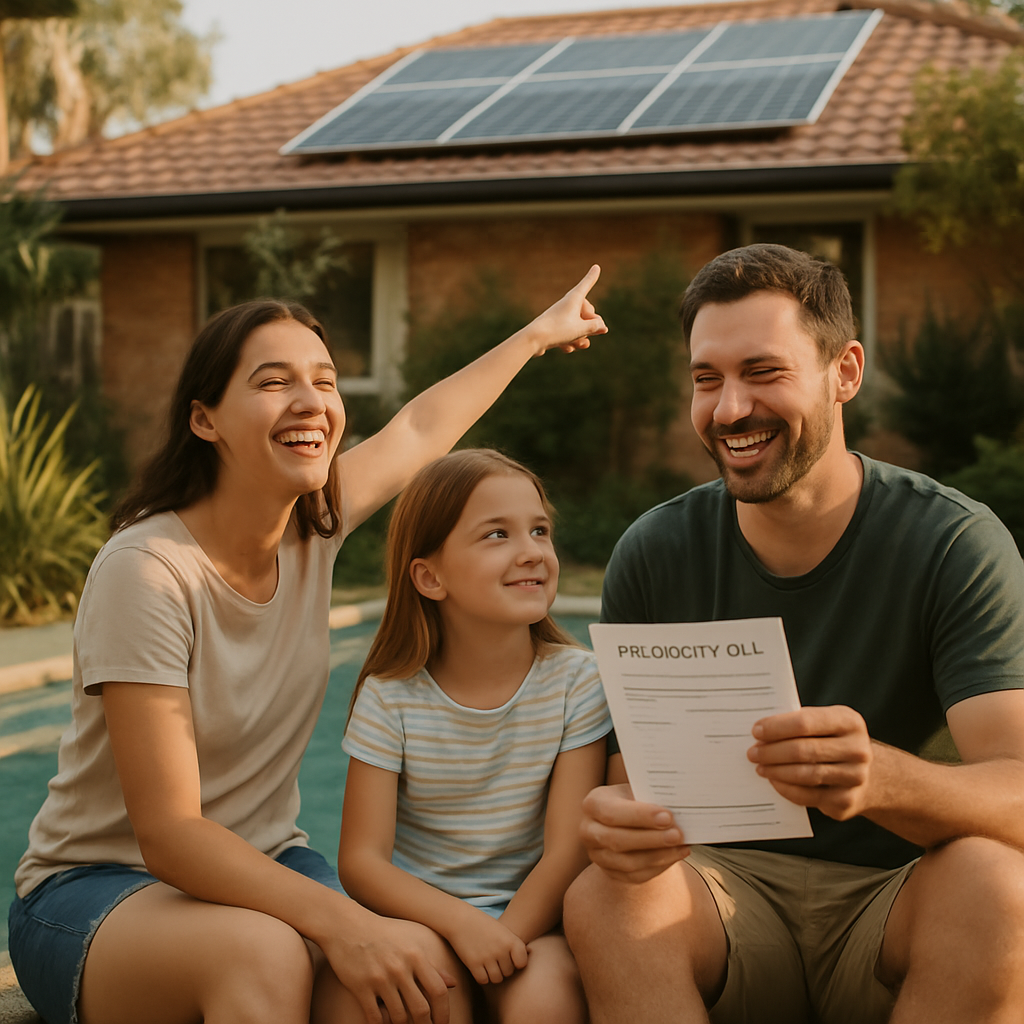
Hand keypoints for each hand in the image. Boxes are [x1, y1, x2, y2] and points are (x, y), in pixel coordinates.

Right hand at [325, 914, 454, 1023]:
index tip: (442, 1023)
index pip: (438, 991)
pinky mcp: (361, 987)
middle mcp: (400, 968)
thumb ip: (432, 963)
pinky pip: (375, 1017)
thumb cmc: (383, 932)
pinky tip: (384, 1022)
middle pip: (420, 1009)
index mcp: (416, 955)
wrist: (347, 926)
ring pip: (399, 1016)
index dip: (443, 1012)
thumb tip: (453, 983)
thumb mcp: (411, 940)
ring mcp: (380, 978)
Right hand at [446, 906, 528, 984]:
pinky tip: (479, 967)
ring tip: (488, 963)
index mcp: (511, 940)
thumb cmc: (484, 925)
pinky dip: (482, 977)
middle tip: (495, 959)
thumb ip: (514, 944)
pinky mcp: (473, 964)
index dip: (516, 963)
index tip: (510, 957)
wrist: (460, 919)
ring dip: (493, 974)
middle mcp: (501, 950)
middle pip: (508, 972)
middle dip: (503, 968)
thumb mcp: (502, 930)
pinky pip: (483, 980)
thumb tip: (529, 954)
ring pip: (497, 979)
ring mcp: (487, 958)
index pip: (522, 963)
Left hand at [522, 265, 607, 355]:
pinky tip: (565, 348)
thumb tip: (602, 326)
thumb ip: (595, 326)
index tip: (596, 266)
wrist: (532, 340)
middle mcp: (567, 305)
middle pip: (586, 313)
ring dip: (581, 338)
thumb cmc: (557, 330)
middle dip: (591, 325)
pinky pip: (568, 336)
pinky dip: (569, 343)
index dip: (592, 277)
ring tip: (578, 344)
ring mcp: (560, 317)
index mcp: (574, 299)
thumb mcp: (581, 329)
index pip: (586, 285)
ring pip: (578, 327)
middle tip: (591, 333)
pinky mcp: (553, 329)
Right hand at [579, 783, 688, 883]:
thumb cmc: (634, 800)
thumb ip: (650, 797)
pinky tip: (675, 856)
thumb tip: (679, 806)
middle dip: (651, 839)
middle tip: (678, 835)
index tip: (668, 817)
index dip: (640, 816)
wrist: (626, 821)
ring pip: (627, 862)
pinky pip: (635, 876)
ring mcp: (597, 855)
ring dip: (658, 855)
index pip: (612, 812)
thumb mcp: (636, 791)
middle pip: (617, 840)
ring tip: (681, 846)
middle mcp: (588, 830)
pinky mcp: (610, 872)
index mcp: (593, 804)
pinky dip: (658, 867)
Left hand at [747, 705, 874, 820]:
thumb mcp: (825, 723)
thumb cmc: (833, 742)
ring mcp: (855, 777)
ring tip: (760, 767)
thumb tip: (760, 731)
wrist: (867, 774)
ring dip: (777, 771)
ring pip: (806, 774)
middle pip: (804, 750)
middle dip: (772, 752)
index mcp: (848, 721)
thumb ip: (799, 722)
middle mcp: (857, 749)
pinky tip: (774, 781)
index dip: (777, 727)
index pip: (805, 722)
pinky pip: (809, 796)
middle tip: (752, 752)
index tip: (756, 731)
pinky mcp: (847, 801)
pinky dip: (787, 789)